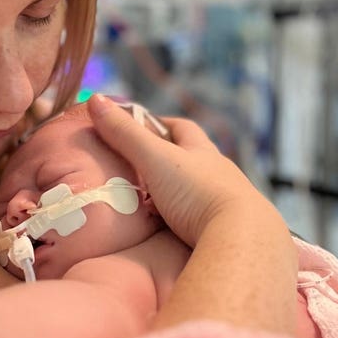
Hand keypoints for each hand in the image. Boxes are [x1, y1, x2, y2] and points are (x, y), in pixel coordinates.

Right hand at [87, 94, 275, 247]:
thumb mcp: (155, 159)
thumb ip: (125, 134)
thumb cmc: (199, 193)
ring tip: (149, 204)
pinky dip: (183, 220)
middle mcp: (219, 174)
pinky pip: (200, 220)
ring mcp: (225, 204)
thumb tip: (95, 98)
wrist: (242, 239)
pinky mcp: (226, 232)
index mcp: (203, 152)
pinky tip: (170, 231)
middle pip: (191, 159)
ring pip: (196, 191)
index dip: (159, 124)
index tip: (136, 126)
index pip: (182, 128)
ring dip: (176, 193)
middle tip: (138, 168)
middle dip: (168, 159)